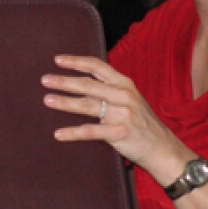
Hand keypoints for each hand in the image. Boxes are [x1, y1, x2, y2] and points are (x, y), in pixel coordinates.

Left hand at [41, 55, 189, 182]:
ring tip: (47, 100)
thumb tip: (80, 80)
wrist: (163, 148)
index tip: (58, 60)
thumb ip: (110, 88)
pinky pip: (91, 131)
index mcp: (124, 83)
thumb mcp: (130, 98)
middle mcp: (123, 95)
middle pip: (88, 84)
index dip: (76, 62)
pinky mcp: (120, 133)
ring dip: (65, 102)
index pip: (97, 66)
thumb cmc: (141, 122)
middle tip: (44, 80)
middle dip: (64, 81)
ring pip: (88, 105)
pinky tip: (58, 134)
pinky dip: (73, 132)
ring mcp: (122, 114)